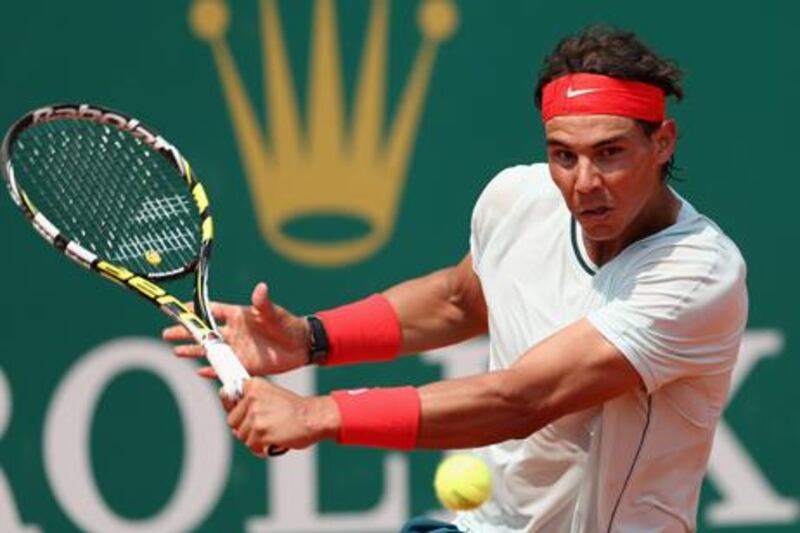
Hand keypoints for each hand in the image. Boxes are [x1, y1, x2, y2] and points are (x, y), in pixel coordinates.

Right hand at [163, 282, 309, 376]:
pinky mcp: (244, 364)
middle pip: (205, 332)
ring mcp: (237, 349)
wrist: (301, 345)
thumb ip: (263, 303)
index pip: (212, 311)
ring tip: (176, 350)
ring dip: (193, 351)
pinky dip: (212, 370)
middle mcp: (234, 332)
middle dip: (186, 332)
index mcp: (238, 316)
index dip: (196, 310)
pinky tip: (199, 371)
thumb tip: (261, 288)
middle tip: (167, 333)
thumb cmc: (287, 324)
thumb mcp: (273, 313)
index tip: (179, 310)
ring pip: (210, 351)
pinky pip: (223, 368)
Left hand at [223, 379, 339, 456]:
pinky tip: (274, 441)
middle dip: (245, 428)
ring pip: (242, 436)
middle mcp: (252, 398)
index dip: (234, 408)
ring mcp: (256, 416)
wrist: (313, 417)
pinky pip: (252, 446)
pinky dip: (262, 448)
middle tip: (264, 427)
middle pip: (233, 421)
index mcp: (254, 386)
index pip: (228, 396)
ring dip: (255, 439)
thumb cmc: (294, 409)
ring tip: (272, 433)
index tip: (241, 412)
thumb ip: (251, 400)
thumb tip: (228, 411)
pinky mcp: (260, 433)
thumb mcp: (271, 394)